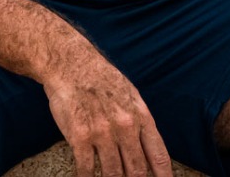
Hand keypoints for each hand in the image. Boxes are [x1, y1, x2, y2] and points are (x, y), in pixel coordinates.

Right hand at [41, 44, 172, 176]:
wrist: (71, 63)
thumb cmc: (101, 79)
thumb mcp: (130, 95)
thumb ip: (140, 123)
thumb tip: (148, 152)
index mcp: (141, 116)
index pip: (158, 156)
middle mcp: (125, 126)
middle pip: (137, 171)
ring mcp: (102, 133)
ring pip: (113, 174)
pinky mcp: (80, 137)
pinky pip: (86, 169)